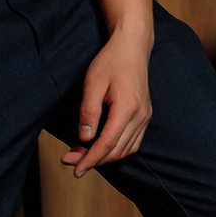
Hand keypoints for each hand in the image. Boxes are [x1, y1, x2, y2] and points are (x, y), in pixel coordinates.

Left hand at [61, 23, 153, 176]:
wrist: (132, 46)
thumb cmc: (111, 61)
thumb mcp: (93, 83)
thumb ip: (89, 111)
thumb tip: (84, 138)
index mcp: (128, 108)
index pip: (108, 143)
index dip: (91, 159)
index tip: (75, 170)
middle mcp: (141, 115)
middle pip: (117, 150)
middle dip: (93, 160)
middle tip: (70, 159)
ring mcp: (145, 116)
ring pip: (127, 149)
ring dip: (105, 156)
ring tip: (82, 153)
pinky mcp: (145, 115)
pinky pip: (133, 142)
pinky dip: (117, 149)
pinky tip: (101, 146)